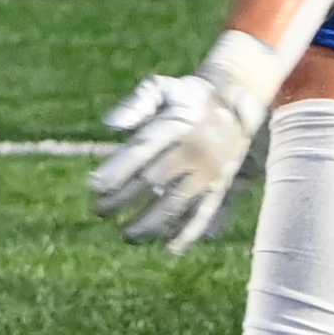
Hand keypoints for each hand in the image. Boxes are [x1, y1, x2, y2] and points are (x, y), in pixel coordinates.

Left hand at [90, 68, 254, 247]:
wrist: (237, 98)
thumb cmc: (189, 96)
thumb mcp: (163, 88)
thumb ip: (135, 105)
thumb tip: (108, 124)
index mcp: (176, 125)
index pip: (141, 151)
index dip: (117, 170)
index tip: (95, 187)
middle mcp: (193, 150)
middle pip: (154, 180)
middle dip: (124, 199)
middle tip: (100, 212)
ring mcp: (209, 170)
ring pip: (178, 202)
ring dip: (151, 223)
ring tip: (127, 236)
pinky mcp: (221, 184)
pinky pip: (205, 211)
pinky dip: (188, 231)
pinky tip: (169, 246)